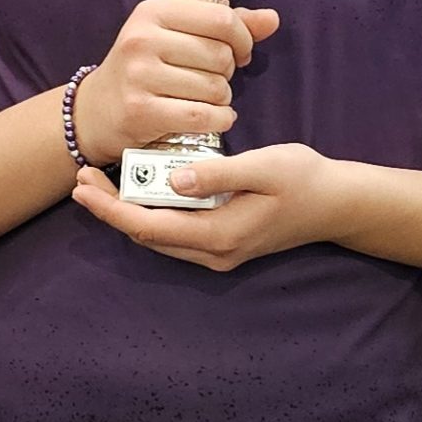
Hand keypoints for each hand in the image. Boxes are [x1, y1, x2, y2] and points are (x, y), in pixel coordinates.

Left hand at [69, 143, 338, 270]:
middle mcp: (213, 253)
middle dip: (110, 210)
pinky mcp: (222, 244)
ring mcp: (218, 253)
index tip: (84, 186)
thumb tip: (172, 178)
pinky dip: (150, 213)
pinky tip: (140, 189)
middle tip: (83, 177)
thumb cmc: (304, 180)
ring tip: (101, 182)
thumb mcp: (264, 167)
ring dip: (127, 212)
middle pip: (146, 236)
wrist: (337, 204)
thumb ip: (217, 174)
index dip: (111, 209)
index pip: (149, 227)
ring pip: (158, 237)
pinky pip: (174, 233)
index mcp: (219, 235)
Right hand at [72, 0, 281, 164]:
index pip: (221, 19)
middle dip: (227, 73)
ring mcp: (139, 76)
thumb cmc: (144, 69)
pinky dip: (218, 120)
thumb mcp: (175, 36)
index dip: (243, 39)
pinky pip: (202, 116)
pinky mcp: (141, 111)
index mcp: (153, 12)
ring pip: (214, 88)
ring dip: (222, 100)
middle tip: (212, 81)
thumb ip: (225, 26)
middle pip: (220, 56)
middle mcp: (143, 39)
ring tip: (205, 100)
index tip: (239, 54)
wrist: (95, 112)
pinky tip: (213, 119)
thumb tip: (272, 19)